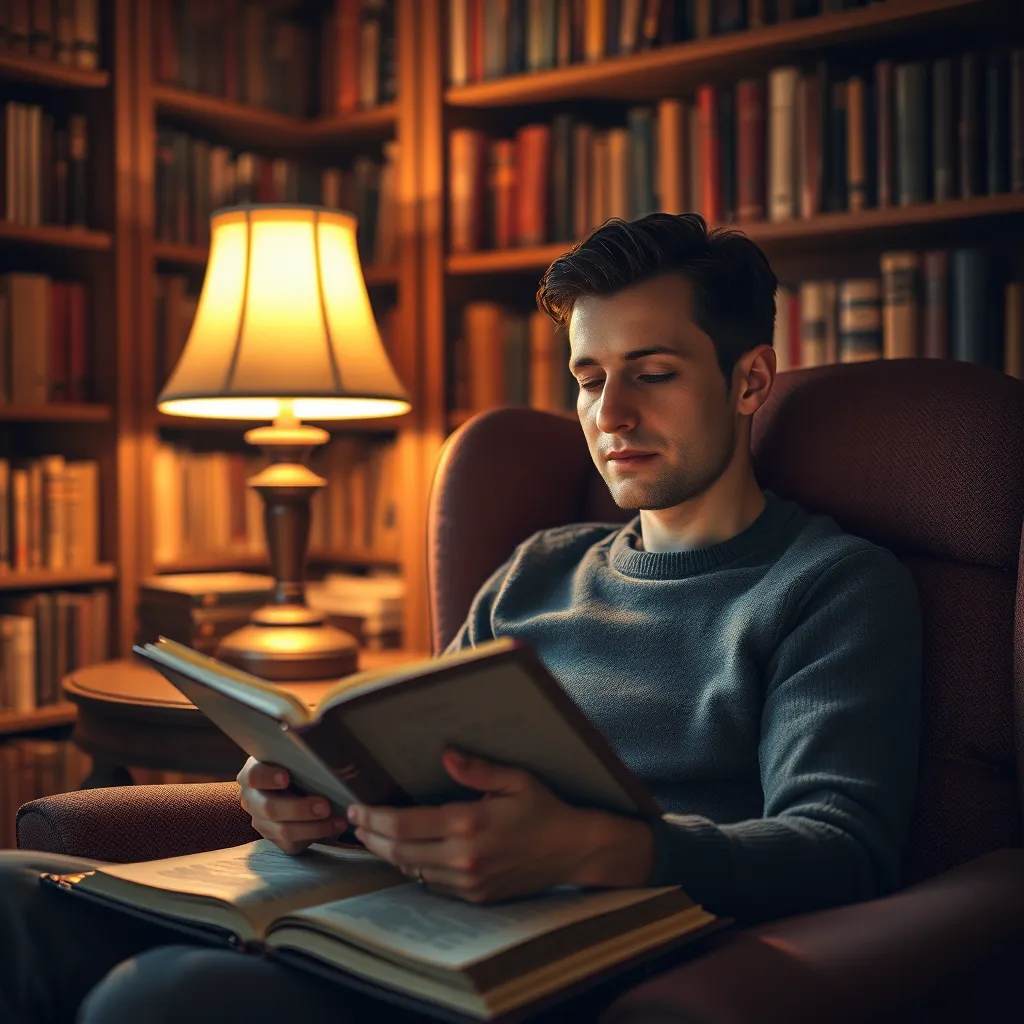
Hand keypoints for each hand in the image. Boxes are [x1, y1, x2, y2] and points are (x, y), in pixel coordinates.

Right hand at [237, 757, 346, 854]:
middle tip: (325, 806)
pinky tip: (335, 826)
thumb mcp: (294, 758)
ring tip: (338, 820)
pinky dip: (317, 835)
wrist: (295, 789)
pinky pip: (293, 843)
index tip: (286, 777)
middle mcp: (252, 799)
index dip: (268, 777)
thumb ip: (300, 754)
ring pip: (283, 830)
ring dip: (314, 827)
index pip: (254, 775)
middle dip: (299, 809)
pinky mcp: (274, 840)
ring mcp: (261, 822)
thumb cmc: (298, 767)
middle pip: (269, 808)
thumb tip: (319, 739)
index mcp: (253, 774)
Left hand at [348, 749, 654, 902]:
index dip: (373, 817)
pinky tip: (406, 852)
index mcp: (469, 824)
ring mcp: (468, 882)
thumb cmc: (544, 809)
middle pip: (398, 851)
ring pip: (411, 870)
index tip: (356, 808)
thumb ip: (477, 769)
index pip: (404, 825)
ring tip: (372, 835)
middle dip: (370, 836)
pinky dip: (412, 867)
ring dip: (387, 853)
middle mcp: (463, 858)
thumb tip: (445, 755)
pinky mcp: (475, 896)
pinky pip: (431, 884)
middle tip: (354, 821)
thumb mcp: (515, 779)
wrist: (573, 851)